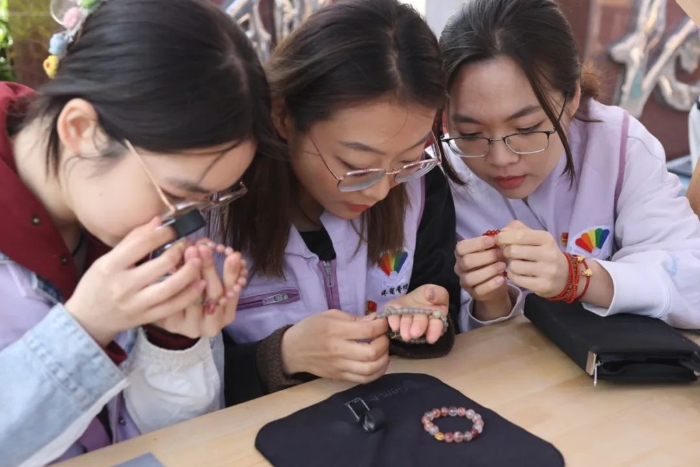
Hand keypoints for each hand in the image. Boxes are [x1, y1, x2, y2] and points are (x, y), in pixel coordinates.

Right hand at [65, 217, 205, 346]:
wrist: (88, 319)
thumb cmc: (98, 284)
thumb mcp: (107, 259)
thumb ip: (133, 240)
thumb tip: (158, 221)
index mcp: (110, 266)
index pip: (142, 244)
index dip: (164, 234)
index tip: (176, 228)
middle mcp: (123, 286)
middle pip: (161, 265)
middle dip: (180, 250)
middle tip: (189, 244)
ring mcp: (135, 304)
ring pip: (171, 287)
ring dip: (190, 272)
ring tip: (198, 260)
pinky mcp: (145, 318)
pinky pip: (173, 306)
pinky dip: (190, 294)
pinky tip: (200, 283)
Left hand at [151, 240, 247, 338]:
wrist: (173, 316)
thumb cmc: (198, 296)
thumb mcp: (213, 286)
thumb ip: (218, 270)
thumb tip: (214, 245)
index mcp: (227, 315)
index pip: (232, 292)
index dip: (232, 273)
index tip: (233, 254)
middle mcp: (212, 325)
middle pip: (214, 295)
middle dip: (209, 268)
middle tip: (204, 248)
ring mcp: (192, 327)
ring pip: (194, 297)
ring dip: (191, 272)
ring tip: (188, 251)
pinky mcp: (173, 324)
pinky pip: (175, 300)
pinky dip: (175, 280)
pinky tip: (174, 264)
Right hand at [281, 310, 389, 383]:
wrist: (293, 350)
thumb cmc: (311, 328)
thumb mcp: (329, 315)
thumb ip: (353, 319)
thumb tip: (374, 320)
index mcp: (336, 331)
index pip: (367, 330)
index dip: (381, 326)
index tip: (384, 323)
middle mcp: (338, 350)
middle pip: (371, 352)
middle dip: (384, 343)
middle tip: (384, 337)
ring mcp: (339, 366)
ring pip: (370, 369)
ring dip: (383, 360)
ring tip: (383, 351)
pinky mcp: (340, 377)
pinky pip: (363, 379)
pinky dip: (376, 373)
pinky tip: (379, 364)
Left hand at [384, 284, 448, 343]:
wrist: (417, 295)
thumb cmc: (431, 295)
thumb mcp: (439, 292)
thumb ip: (439, 294)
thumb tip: (432, 295)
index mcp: (435, 318)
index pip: (436, 325)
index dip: (434, 331)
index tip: (431, 338)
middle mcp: (420, 321)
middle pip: (419, 324)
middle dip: (417, 328)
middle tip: (414, 333)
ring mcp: (406, 318)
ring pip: (406, 323)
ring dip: (405, 327)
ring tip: (404, 334)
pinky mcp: (394, 312)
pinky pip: (393, 316)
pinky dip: (393, 320)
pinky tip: (394, 325)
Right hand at [455, 235, 507, 302]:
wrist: (496, 283)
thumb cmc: (493, 261)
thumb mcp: (493, 248)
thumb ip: (495, 241)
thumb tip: (503, 234)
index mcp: (461, 254)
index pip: (461, 247)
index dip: (477, 243)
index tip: (493, 241)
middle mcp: (459, 267)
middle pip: (466, 262)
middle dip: (486, 257)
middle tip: (501, 254)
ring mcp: (465, 282)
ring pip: (471, 277)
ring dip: (489, 270)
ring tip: (503, 266)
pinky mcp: (473, 294)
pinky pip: (479, 290)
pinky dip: (491, 284)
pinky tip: (502, 279)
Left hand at [497, 220, 568, 297]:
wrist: (566, 277)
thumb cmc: (545, 254)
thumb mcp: (537, 238)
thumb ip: (519, 230)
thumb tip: (502, 231)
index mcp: (546, 238)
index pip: (519, 235)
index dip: (504, 237)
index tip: (499, 240)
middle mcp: (549, 254)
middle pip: (513, 250)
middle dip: (505, 251)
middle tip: (507, 253)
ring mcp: (547, 271)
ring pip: (514, 266)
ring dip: (510, 265)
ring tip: (516, 264)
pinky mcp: (543, 286)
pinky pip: (516, 279)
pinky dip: (513, 276)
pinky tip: (518, 274)